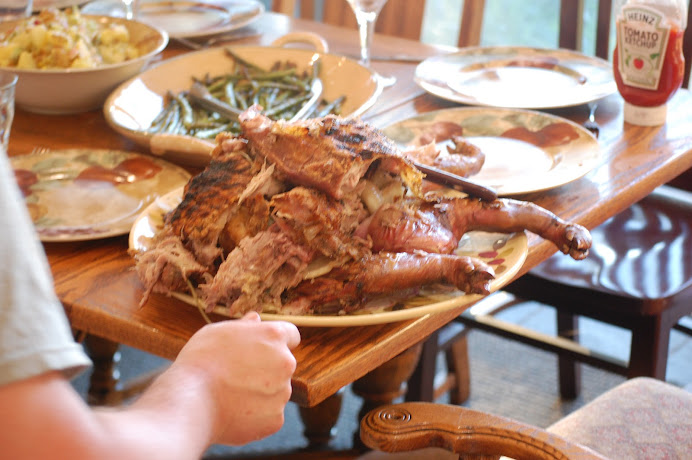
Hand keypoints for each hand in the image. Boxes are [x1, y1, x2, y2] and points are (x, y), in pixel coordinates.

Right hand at [172, 311, 299, 445]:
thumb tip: (256, 320)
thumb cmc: (200, 362)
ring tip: (229, 394)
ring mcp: (282, 393)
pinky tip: (232, 411)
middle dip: (267, 369)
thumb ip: (243, 326)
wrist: (190, 402)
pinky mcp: (276, 420)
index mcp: (274, 336)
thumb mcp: (218, 332)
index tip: (263, 348)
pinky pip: (268, 415)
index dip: (276, 342)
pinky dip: (255, 416)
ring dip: (260, 392)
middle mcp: (285, 363)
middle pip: (282, 365)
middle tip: (236, 375)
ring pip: (275, 391)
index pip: (291, 335)